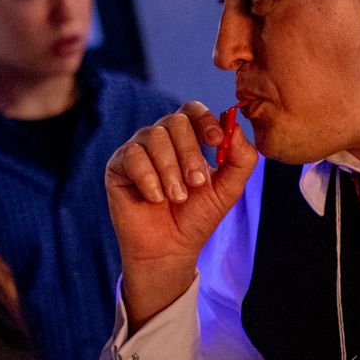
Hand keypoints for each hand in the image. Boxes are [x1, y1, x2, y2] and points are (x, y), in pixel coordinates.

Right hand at [106, 102, 256, 327]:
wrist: (169, 248)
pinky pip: (132, 156)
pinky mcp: (118, 165)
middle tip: (196, 183)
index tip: (216, 140)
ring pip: (154, 137)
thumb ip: (241, 158)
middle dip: (189, 153)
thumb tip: (236, 126)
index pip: (193, 111)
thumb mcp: (228, 189)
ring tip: (177, 198)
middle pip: (175, 122)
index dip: (205, 120)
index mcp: (187, 138)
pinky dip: (148, 179)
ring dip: (170, 170)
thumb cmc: (197, 217)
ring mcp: (138, 149)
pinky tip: (155, 198)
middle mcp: (161, 138)